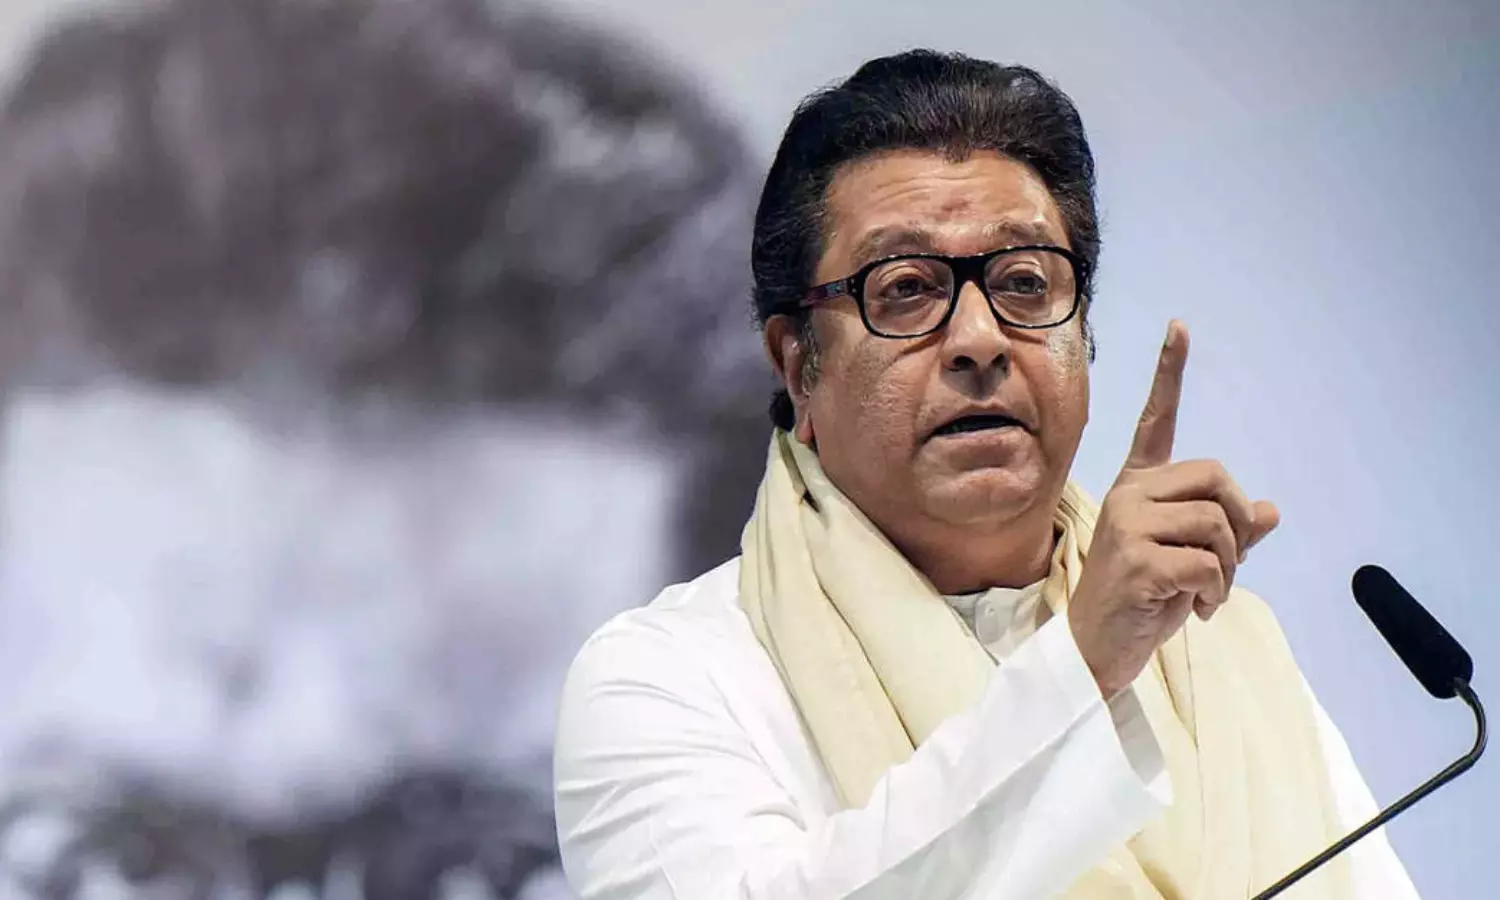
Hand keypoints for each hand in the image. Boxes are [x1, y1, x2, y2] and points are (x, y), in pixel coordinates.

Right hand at [1067, 321, 1279, 696]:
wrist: (1096, 649)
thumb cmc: (1142, 602)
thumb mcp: (1189, 562)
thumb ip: (1227, 534)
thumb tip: (1272, 511)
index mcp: (1138, 486)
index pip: (1157, 420)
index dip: (1170, 372)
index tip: (1179, 327)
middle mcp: (1130, 494)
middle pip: (1218, 478)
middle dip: (1236, 525)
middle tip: (1223, 564)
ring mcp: (1128, 523)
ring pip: (1220, 525)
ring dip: (1228, 570)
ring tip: (1202, 595)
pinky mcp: (1136, 558)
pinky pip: (1210, 564)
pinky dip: (1216, 593)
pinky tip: (1194, 609)